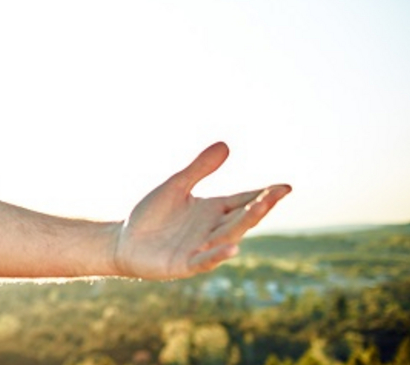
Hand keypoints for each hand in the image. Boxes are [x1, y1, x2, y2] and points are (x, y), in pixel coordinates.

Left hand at [113, 142, 290, 279]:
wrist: (124, 241)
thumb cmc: (151, 214)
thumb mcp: (175, 186)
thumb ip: (198, 169)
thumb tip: (225, 144)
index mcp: (213, 209)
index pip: (243, 200)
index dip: (265, 195)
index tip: (285, 187)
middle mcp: (212, 229)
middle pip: (241, 217)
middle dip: (260, 206)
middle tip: (277, 193)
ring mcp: (202, 248)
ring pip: (228, 236)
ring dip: (244, 224)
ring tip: (261, 209)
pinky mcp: (186, 264)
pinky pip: (205, 260)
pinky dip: (218, 255)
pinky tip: (232, 248)